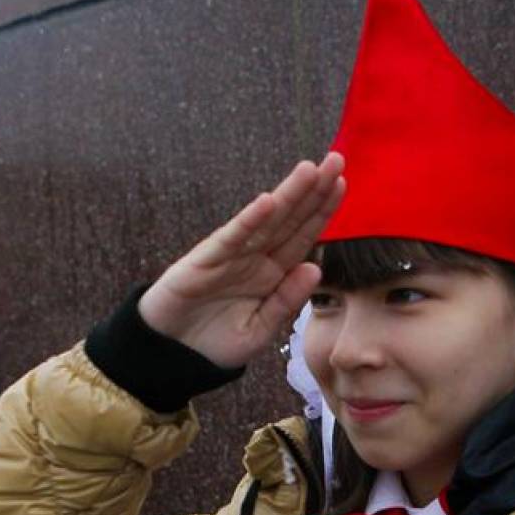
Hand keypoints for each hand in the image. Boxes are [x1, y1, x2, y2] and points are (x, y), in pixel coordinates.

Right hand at [138, 152, 345, 367]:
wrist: (173, 355)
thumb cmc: (216, 342)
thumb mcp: (261, 329)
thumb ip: (287, 300)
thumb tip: (316, 267)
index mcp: (272, 273)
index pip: (302, 237)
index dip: (321, 212)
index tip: (341, 185)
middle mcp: (255, 258)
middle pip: (289, 220)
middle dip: (312, 191)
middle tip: (336, 159)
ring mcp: (231, 256)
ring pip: (265, 222)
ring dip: (288, 196)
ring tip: (310, 170)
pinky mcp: (205, 261)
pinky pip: (232, 239)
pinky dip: (249, 222)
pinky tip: (269, 202)